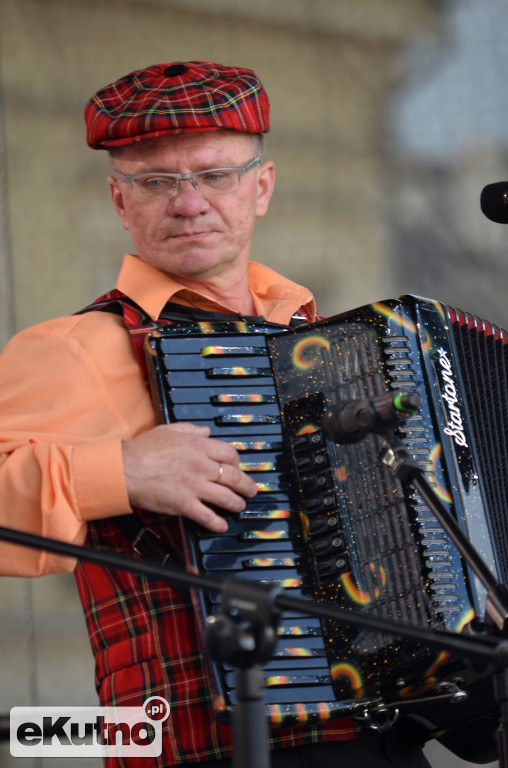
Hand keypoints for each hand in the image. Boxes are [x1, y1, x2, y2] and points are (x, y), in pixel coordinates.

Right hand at [122, 422, 256, 532]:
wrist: (124, 469)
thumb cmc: (142, 449)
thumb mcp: (169, 430)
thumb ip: (191, 430)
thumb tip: (206, 431)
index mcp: (198, 446)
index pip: (229, 454)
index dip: (237, 462)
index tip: (237, 467)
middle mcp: (201, 466)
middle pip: (233, 476)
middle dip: (246, 485)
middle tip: (251, 490)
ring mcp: (194, 486)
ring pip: (226, 497)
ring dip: (236, 504)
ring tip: (239, 506)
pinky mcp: (185, 504)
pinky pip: (208, 516)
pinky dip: (217, 523)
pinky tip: (221, 525)